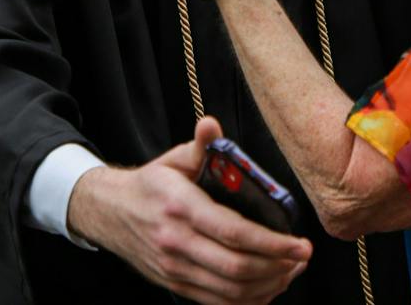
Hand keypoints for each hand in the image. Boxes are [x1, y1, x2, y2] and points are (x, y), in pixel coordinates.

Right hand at [67, 116, 311, 303]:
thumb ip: (200, 146)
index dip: (272, 244)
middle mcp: (177, 243)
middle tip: (301, 258)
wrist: (109, 213)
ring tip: (290, 271)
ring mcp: (175, 268)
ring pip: (230, 291)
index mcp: (181, 208)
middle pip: (236, 268)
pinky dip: (247, 302)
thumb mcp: (173, 159)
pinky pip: (217, 303)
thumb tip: (211, 124)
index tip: (299, 244)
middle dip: (278, 267)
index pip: (234, 233)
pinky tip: (266, 288)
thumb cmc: (150, 184)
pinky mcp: (175, 284)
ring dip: (267, 286)